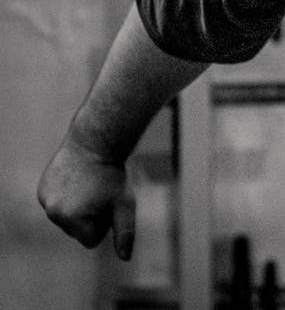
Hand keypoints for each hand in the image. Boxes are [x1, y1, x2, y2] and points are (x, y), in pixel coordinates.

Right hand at [37, 138, 134, 260]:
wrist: (94, 144)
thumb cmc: (113, 177)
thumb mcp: (124, 205)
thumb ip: (125, 233)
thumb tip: (125, 258)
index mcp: (73, 220)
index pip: (90, 241)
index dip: (104, 225)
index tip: (108, 205)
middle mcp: (54, 213)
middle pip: (76, 231)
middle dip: (90, 218)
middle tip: (98, 194)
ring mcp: (45, 201)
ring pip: (66, 218)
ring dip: (78, 208)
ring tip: (88, 187)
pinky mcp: (41, 190)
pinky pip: (57, 204)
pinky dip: (66, 197)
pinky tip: (77, 181)